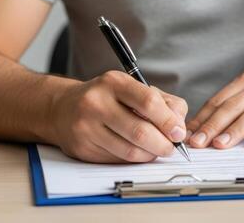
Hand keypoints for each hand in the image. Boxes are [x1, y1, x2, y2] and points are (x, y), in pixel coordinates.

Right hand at [47, 71, 187, 162]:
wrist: (64, 108)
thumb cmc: (107, 97)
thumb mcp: (134, 88)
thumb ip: (163, 102)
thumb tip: (179, 126)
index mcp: (114, 82)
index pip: (148, 102)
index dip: (168, 121)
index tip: (178, 133)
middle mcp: (96, 102)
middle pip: (140, 132)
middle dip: (163, 144)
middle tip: (171, 147)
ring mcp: (86, 126)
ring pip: (130, 151)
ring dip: (150, 155)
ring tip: (155, 150)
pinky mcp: (82, 148)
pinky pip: (117, 160)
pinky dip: (134, 160)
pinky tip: (136, 152)